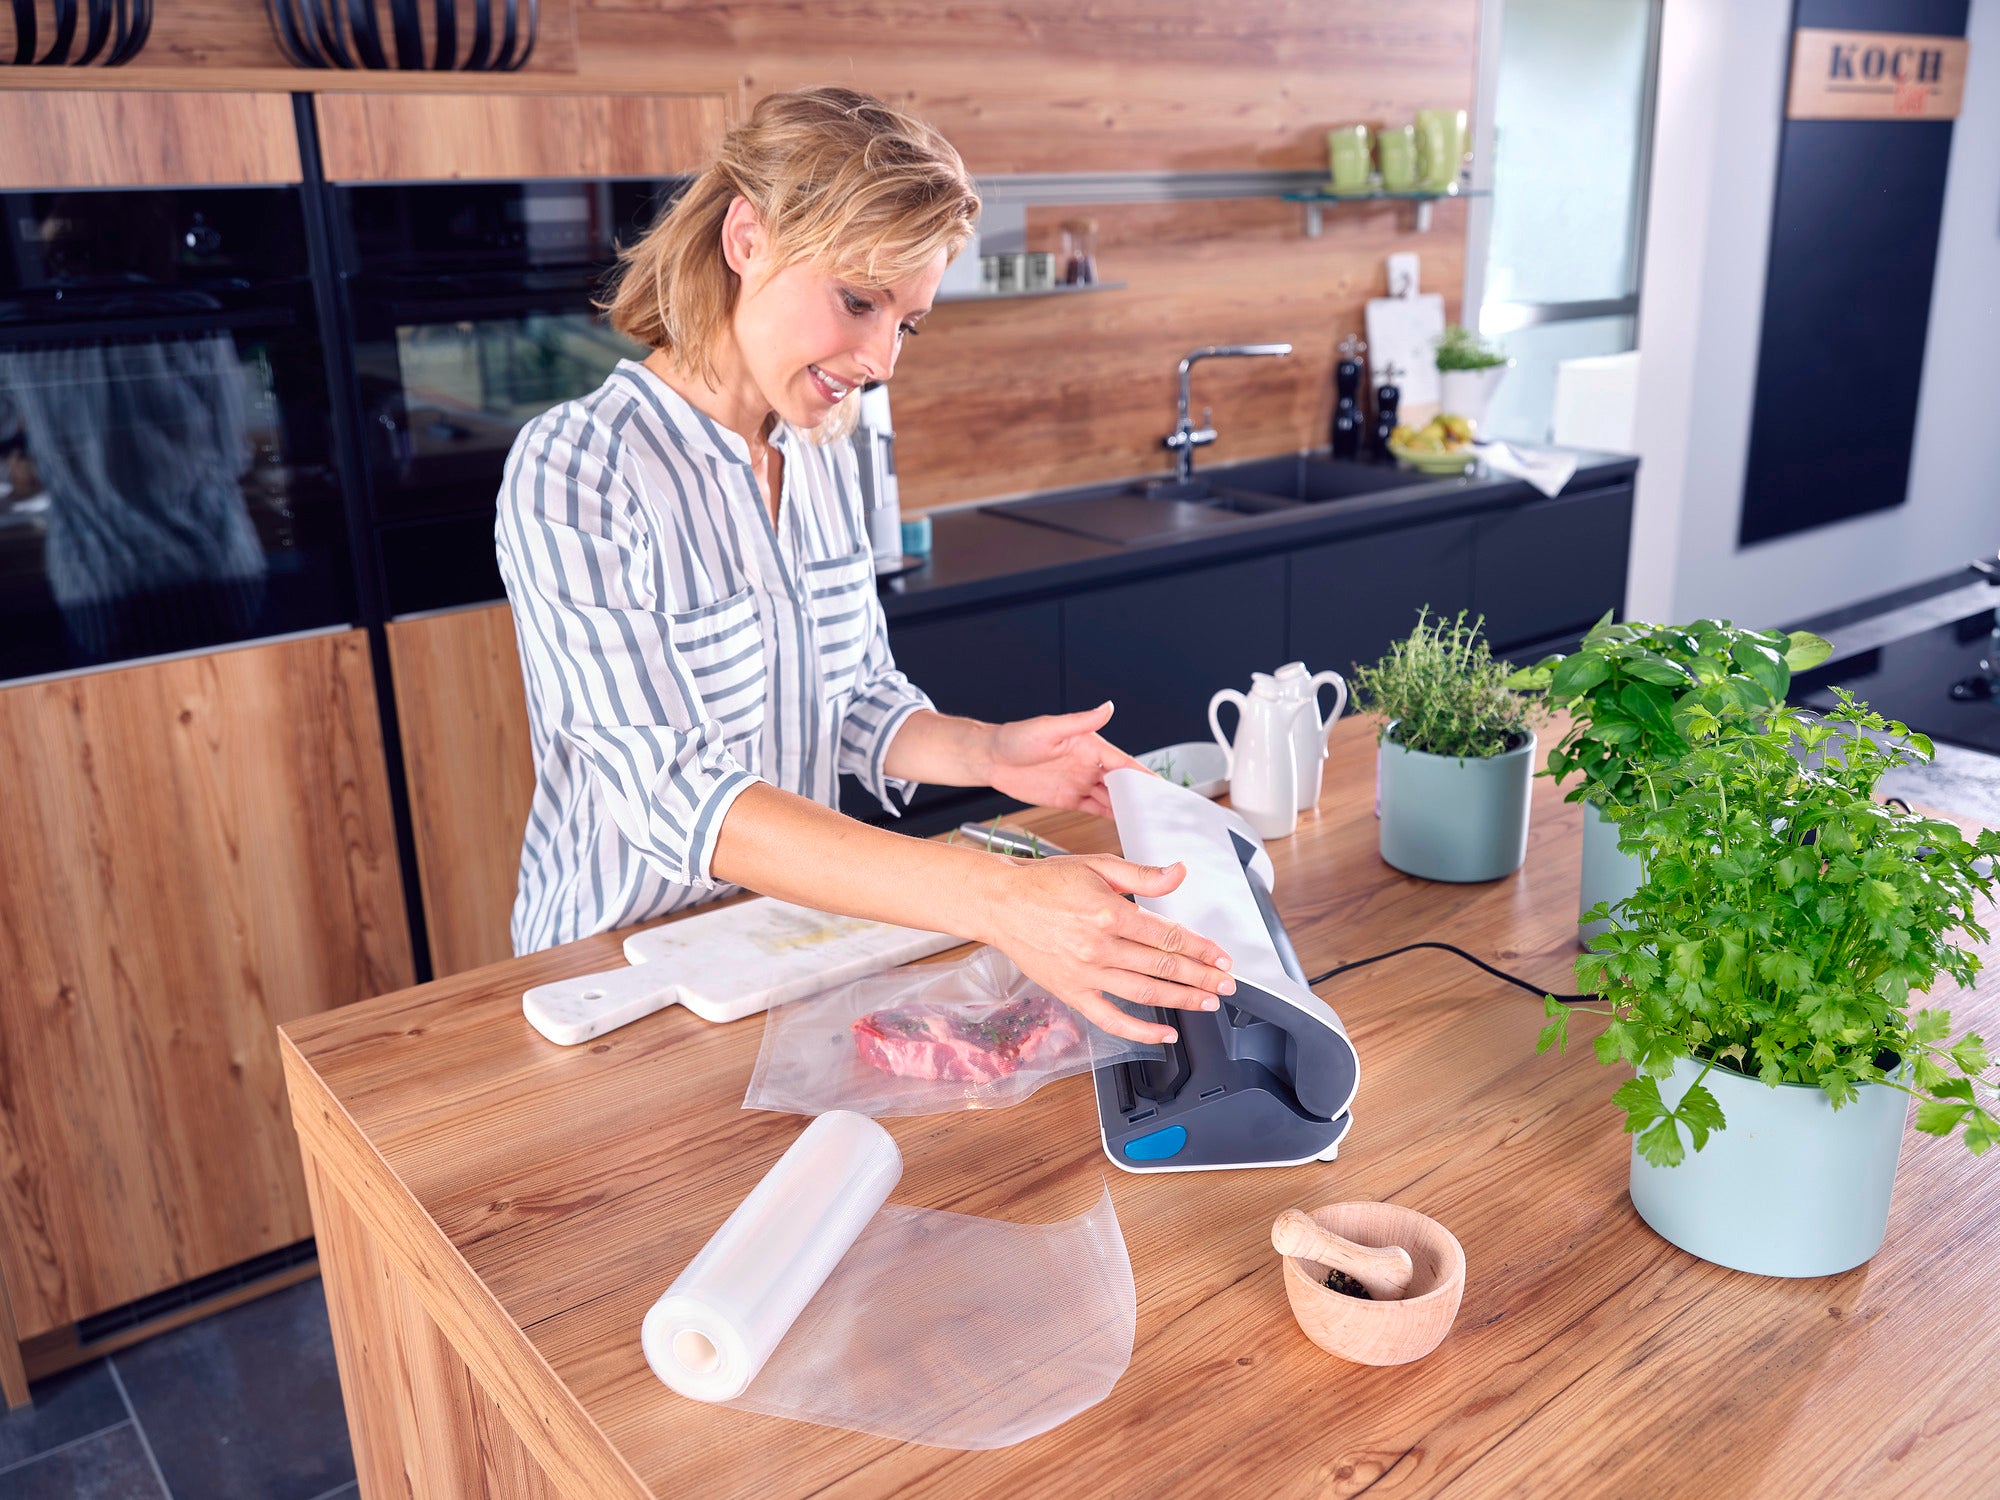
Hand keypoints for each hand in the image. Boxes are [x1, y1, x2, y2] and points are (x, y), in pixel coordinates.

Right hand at [979, 853, 1231, 1043]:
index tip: (1221, 956)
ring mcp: (1085, 974)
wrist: (1001, 903)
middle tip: (1226, 983)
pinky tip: (1164, 1033)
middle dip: (1202, 976)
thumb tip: (1180, 873)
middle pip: (1163, 966)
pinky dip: (1140, 1031)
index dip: (1201, 947)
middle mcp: (1098, 947)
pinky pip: (1111, 1019)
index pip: (1168, 935)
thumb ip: (1144, 875)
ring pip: (1145, 992)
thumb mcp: (1099, 866)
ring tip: (1207, 1002)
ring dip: (1182, 999)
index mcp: (1108, 913)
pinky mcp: (1071, 993)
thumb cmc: (1046, 882)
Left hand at [983, 701, 1149, 818]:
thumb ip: (1080, 721)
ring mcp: (1080, 782)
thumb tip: (1107, 707)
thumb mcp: (1049, 728)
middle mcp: (1089, 765)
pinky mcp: (1068, 798)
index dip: (1144, 776)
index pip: (1125, 763)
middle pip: (1122, 783)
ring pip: (1111, 798)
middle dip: (1141, 796)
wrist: (989, 759)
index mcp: (1091, 746)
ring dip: (1128, 809)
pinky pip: (1095, 809)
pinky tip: (1123, 824)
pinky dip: (1110, 816)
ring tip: (1147, 822)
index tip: (1162, 788)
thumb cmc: (1016, 738)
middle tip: (1161, 812)